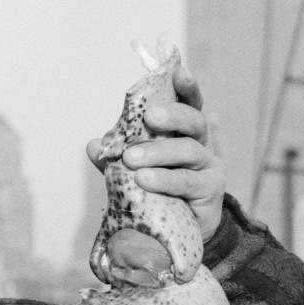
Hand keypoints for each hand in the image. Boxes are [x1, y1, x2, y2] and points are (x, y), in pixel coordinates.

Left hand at [87, 64, 224, 242]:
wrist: (175, 232)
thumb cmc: (155, 193)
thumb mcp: (131, 173)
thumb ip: (114, 158)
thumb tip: (92, 145)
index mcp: (182, 134)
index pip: (189, 104)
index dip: (186, 87)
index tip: (178, 72)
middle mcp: (199, 145)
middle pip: (193, 121)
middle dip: (172, 116)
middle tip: (149, 117)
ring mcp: (208, 168)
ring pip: (189, 150)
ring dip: (159, 152)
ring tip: (132, 159)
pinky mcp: (210, 191)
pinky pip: (187, 182)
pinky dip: (165, 179)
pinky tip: (145, 179)